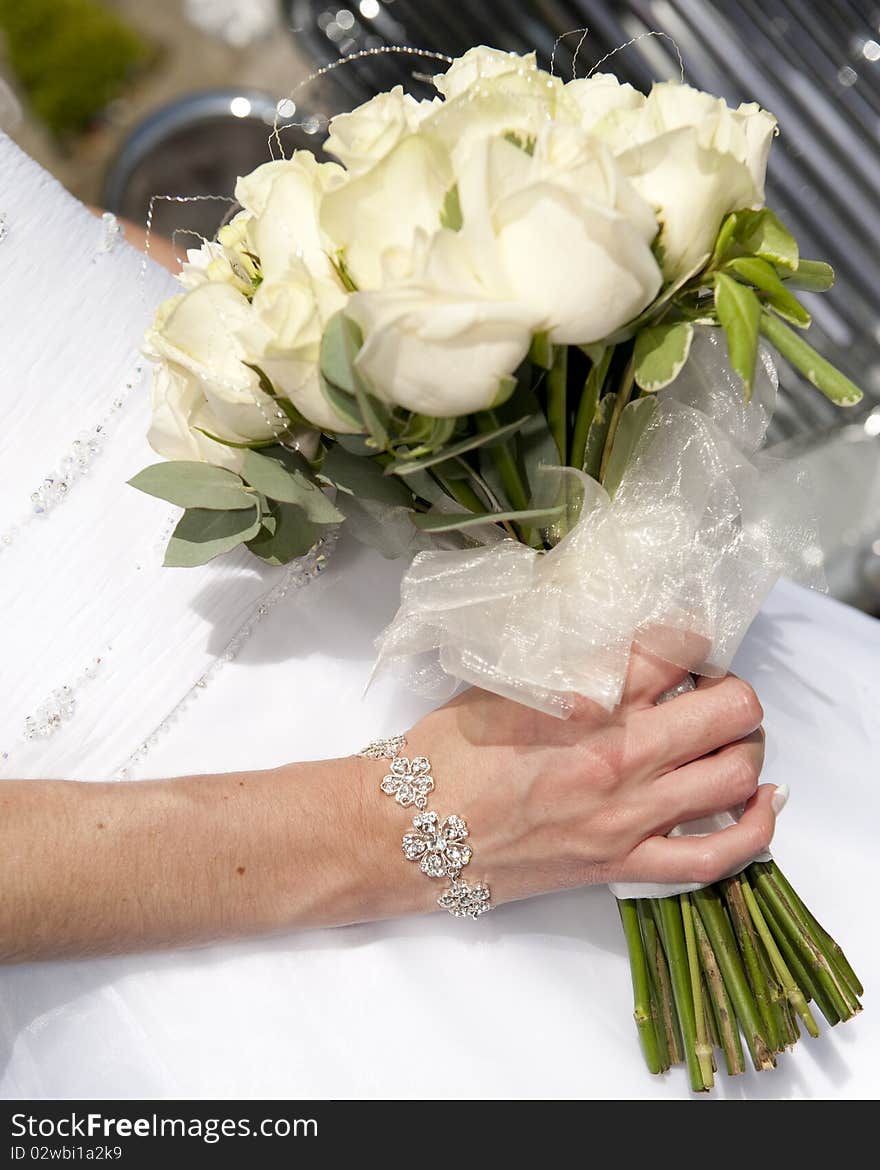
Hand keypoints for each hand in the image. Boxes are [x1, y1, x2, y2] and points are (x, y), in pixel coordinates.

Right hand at [364, 651, 774, 911]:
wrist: (408, 835)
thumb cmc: (443, 753)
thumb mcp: (500, 682)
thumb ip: (563, 660)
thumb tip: (610, 638)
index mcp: (585, 700)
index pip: (676, 648)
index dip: (694, 635)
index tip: (688, 640)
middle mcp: (619, 755)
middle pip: (728, 708)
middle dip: (731, 690)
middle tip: (709, 689)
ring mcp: (627, 816)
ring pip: (734, 775)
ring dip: (745, 747)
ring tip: (725, 738)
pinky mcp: (622, 864)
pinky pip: (713, 859)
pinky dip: (754, 832)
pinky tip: (763, 804)